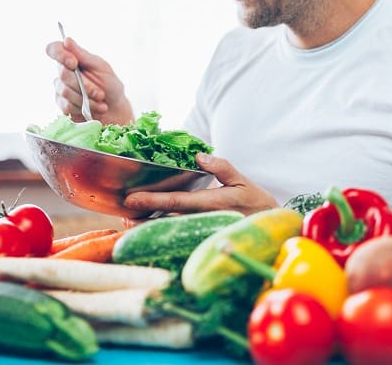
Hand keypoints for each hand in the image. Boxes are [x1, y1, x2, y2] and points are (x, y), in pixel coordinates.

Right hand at [45, 37, 133, 124]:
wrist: (115, 109)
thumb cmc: (110, 85)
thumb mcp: (101, 67)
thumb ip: (83, 55)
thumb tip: (67, 40)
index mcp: (72, 58)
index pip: (54, 49)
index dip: (60, 55)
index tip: (74, 63)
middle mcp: (63, 72)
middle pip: (62, 74)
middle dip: (84, 85)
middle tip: (100, 93)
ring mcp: (61, 89)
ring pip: (65, 91)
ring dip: (87, 98)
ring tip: (101, 101)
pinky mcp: (62, 105)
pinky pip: (67, 106)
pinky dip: (84, 108)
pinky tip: (95, 108)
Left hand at [122, 153, 278, 222]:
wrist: (269, 229)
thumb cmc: (255, 202)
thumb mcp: (242, 181)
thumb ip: (222, 167)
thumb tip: (200, 155)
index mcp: (211, 203)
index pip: (176, 201)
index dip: (152, 200)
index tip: (132, 199)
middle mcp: (202, 219)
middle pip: (165, 218)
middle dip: (143, 216)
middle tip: (123, 213)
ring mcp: (200, 230)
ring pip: (169, 227)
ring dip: (148, 225)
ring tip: (128, 221)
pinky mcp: (201, 236)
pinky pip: (177, 232)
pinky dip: (160, 230)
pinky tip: (146, 226)